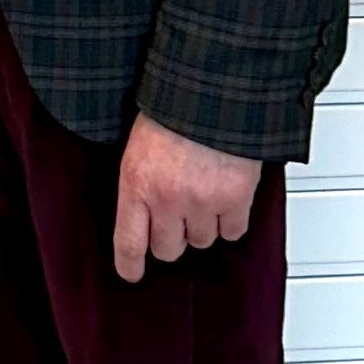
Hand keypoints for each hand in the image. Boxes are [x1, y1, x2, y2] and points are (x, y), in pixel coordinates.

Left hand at [112, 114, 260, 282]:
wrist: (213, 90)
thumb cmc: (173, 109)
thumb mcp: (138, 145)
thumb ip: (140, 182)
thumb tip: (144, 213)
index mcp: (136, 183)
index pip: (128, 242)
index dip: (130, 265)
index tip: (132, 274)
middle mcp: (167, 199)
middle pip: (168, 250)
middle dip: (173, 237)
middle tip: (178, 218)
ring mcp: (202, 202)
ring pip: (202, 241)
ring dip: (203, 225)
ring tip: (204, 196)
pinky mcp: (235, 199)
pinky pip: (234, 231)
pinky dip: (232, 220)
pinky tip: (228, 200)